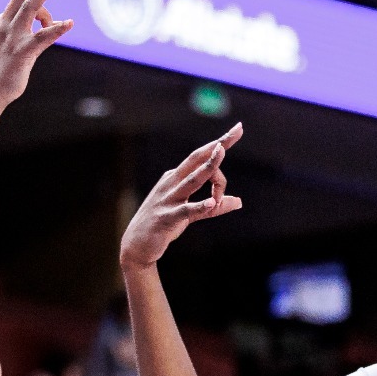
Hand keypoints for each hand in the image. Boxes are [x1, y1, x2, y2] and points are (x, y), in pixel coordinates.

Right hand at [0, 0, 74, 106]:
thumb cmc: (4, 70)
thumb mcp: (13, 44)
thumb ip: (27, 31)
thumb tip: (47, 23)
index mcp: (1, 21)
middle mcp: (5, 25)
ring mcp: (13, 37)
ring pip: (31, 8)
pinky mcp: (22, 52)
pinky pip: (43, 37)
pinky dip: (57, 28)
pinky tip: (70, 23)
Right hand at [118, 126, 245, 269]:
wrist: (136, 246)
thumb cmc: (163, 226)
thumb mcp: (190, 214)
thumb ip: (214, 207)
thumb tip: (239, 201)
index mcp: (176, 177)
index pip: (200, 158)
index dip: (219, 144)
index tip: (237, 129)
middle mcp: (171, 183)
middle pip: (196, 159)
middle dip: (216, 146)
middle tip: (234, 133)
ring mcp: (168, 198)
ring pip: (192, 179)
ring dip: (209, 167)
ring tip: (221, 153)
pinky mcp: (167, 217)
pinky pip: (186, 209)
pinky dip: (200, 205)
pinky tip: (212, 202)